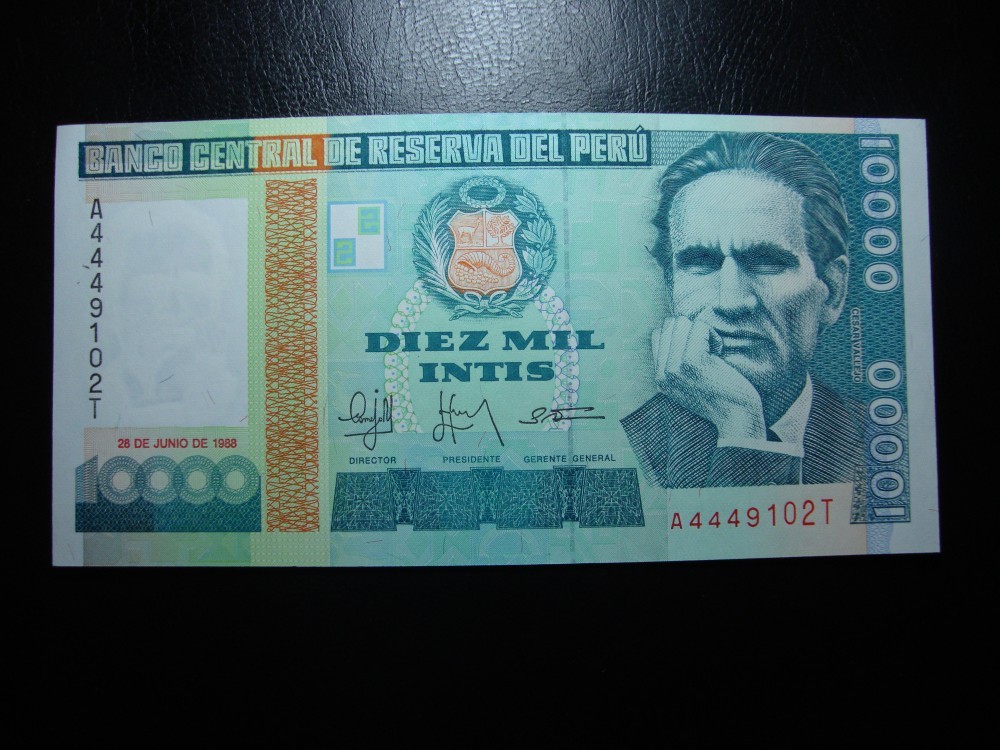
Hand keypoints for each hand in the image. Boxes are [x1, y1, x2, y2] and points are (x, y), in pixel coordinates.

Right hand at [652, 317, 766, 441]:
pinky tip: (720, 354)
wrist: (737, 418)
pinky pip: (700, 327)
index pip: (659, 335)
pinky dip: (713, 336)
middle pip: (669, 325)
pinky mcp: (692, 361)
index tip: (698, 353)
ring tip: (713, 354)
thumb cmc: (722, 399)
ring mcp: (675, 367)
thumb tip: (675, 328)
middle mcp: (663, 373)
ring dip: (702, 333)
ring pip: (682, 323)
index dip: (681, 334)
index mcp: (660, 378)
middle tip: (707, 352)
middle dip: (691, 331)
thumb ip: (676, 364)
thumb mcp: (689, 385)